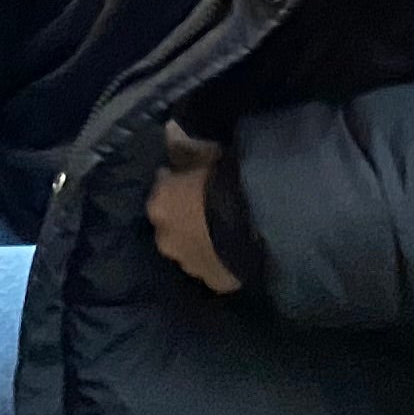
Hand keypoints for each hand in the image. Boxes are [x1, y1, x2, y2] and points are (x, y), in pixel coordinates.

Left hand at [147, 123, 241, 293]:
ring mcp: (189, 265)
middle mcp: (165, 238)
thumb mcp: (204, 152)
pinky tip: (236, 249)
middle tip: (208, 206)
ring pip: (191, 250)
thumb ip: (183, 147)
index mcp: (159, 204)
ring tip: (225, 230)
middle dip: (184, 217)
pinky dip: (221, 260)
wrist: (254, 222)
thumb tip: (168, 132)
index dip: (177, 181)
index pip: (162, 188)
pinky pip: (215, 268)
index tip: (191, 176)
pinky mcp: (213, 282)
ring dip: (201, 241)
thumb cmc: (225, 179)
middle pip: (171, 225)